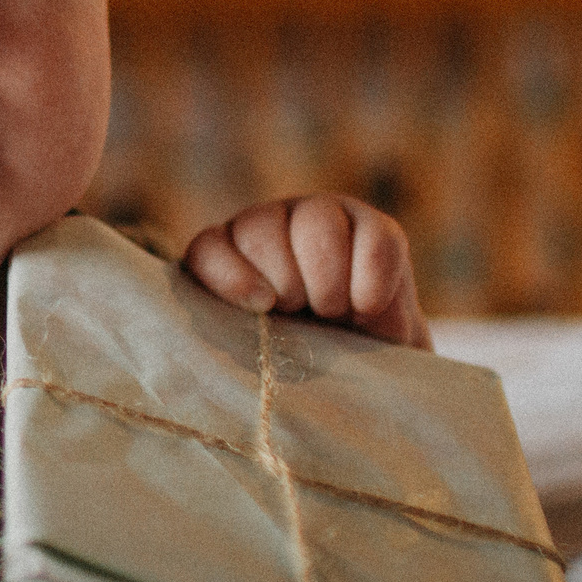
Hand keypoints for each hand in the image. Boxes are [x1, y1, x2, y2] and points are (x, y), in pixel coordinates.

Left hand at [183, 194, 430, 348]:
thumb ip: (243, 340)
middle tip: (304, 313)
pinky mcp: (371, 224)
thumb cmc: (306, 362)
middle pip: (260, 230)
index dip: (231, 276)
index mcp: (228, 257)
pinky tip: (366, 306)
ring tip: (336, 312)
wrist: (372, 364)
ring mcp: (319, 217)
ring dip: (327, 277)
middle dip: (285, 281)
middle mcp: (267, 226)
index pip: (209, 250)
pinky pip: (372, 236)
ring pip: (316, 220)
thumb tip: (237, 344)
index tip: (263, 306)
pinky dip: (371, 275)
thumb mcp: (267, 355)